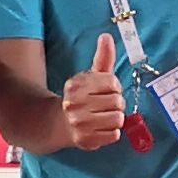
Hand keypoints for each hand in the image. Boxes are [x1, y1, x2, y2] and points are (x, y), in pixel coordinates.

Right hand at [59, 31, 126, 151]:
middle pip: (117, 102)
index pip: (112, 83)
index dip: (114, 87)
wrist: (60, 123)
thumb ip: (102, 57)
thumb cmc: (82, 97)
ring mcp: (79, 123)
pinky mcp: (85, 140)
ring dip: (115, 118)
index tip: (107, 90)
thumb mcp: (91, 76)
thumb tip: (106, 36)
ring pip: (117, 119)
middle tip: (106, 105)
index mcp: (76, 85)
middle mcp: (74, 103)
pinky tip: (101, 128)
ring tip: (104, 116)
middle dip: (116, 103)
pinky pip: (114, 135)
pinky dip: (111, 132)